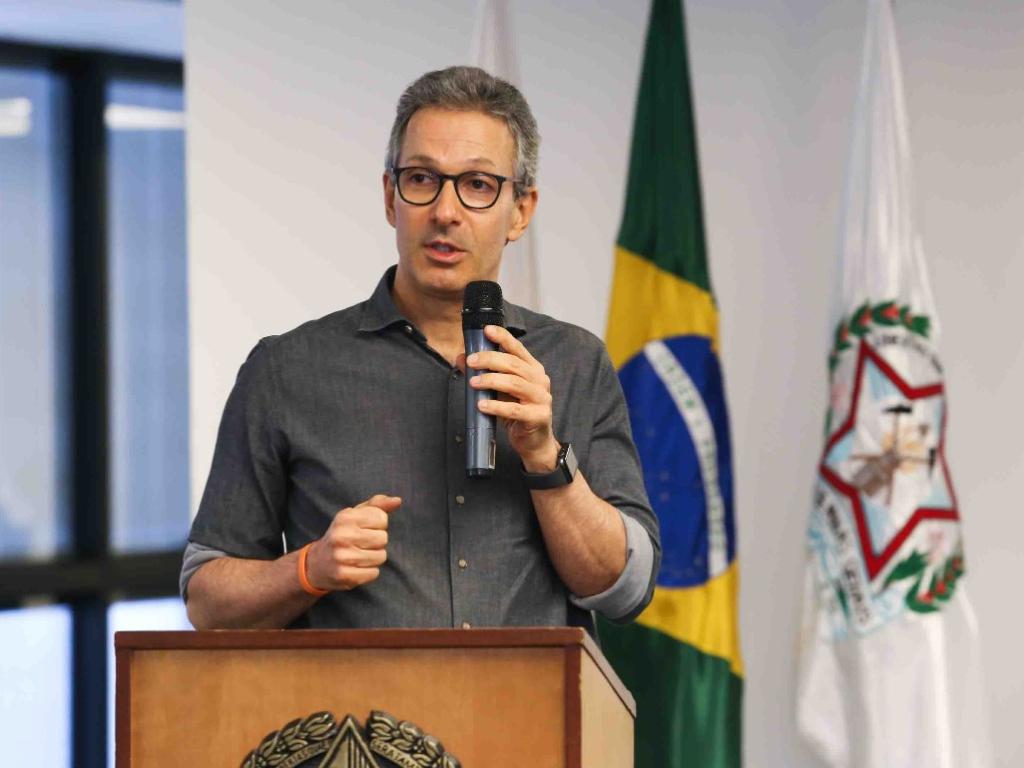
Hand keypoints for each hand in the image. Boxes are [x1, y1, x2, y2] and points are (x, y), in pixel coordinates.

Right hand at [305, 494, 399, 591]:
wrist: (317, 563)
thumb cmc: (342, 535)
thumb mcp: (355, 515)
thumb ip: (377, 505)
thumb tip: (397, 501)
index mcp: (345, 517)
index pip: (381, 518)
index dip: (378, 525)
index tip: (365, 528)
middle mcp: (341, 536)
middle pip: (383, 538)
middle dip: (377, 542)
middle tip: (362, 544)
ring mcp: (342, 557)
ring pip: (380, 557)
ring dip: (374, 557)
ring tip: (359, 555)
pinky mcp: (344, 576)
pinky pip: (373, 573)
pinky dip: (369, 572)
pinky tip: (356, 567)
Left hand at [467, 324, 559, 471]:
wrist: (535, 442)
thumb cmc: (517, 413)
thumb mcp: (499, 391)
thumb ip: (484, 374)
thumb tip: (461, 358)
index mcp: (533, 369)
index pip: (518, 348)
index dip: (503, 337)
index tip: (486, 330)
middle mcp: (540, 380)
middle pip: (514, 364)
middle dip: (490, 360)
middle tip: (471, 362)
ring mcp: (541, 398)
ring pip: (515, 383)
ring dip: (491, 380)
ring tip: (474, 382)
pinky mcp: (538, 417)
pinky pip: (515, 409)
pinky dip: (496, 406)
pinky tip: (482, 405)